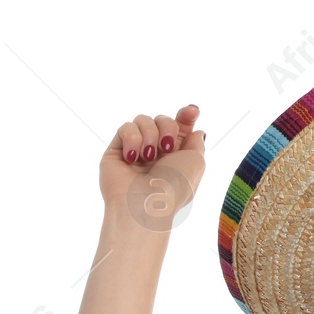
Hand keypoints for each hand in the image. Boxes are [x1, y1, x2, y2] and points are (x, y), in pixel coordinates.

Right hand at [100, 104, 205, 230]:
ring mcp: (137, 151)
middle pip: (163, 119)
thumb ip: (196, 143)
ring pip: (143, 120)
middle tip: (167, 146)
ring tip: (149, 157)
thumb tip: (197, 130)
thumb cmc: (174, 186)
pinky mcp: (116, 151)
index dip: (186, 116)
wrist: (145, 202)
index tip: (193, 111)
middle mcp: (158, 152)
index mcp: (178, 156)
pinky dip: (132, 139)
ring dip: (150, 134)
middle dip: (168, 127)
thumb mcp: (197, 162)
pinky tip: (133, 158)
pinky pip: (125, 128)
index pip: (181, 127)